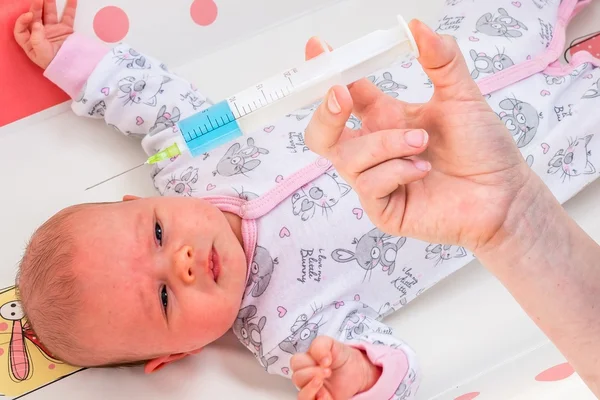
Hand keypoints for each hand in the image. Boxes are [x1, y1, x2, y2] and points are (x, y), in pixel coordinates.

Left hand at [14, 0, 77, 68]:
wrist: (74, 68)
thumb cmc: (56, 64)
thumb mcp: (41, 54)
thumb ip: (36, 39)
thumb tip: (36, 23)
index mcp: (31, 43)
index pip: (21, 29)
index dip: (22, 20)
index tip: (29, 15)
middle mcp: (41, 35)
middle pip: (35, 17)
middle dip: (36, 7)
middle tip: (40, 0)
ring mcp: (54, 31)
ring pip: (49, 14)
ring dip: (49, 4)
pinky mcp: (65, 30)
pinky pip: (67, 17)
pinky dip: (70, 8)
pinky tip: (71, 0)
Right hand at [290, 336, 380, 399]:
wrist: (358, 370)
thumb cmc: (342, 357)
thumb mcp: (332, 344)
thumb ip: (321, 345)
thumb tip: (320, 359)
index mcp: (306, 362)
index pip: (296, 362)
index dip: (307, 361)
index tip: (325, 361)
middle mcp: (307, 378)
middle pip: (297, 378)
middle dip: (311, 373)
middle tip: (328, 371)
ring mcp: (313, 391)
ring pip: (301, 395)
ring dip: (311, 388)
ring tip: (322, 382)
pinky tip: (326, 395)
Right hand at [303, 21, 532, 252]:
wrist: (504, 194)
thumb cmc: (483, 148)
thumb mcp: (462, 96)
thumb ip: (441, 60)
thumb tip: (415, 26)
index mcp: (385, 119)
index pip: (344, 93)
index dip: (327, 70)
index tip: (318, 47)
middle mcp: (374, 149)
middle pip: (321, 134)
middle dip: (324, 114)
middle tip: (341, 95)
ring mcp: (376, 180)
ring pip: (348, 158)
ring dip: (384, 144)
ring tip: (422, 142)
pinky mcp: (383, 209)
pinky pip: (369, 185)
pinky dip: (395, 171)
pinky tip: (422, 170)